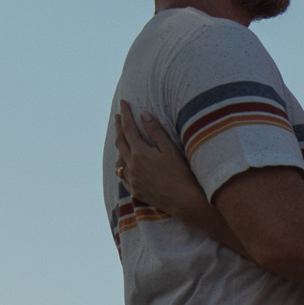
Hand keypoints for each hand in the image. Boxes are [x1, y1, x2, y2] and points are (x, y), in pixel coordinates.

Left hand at [115, 102, 206, 218]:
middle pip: (120, 142)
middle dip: (118, 127)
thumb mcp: (170, 149)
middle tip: (118, 116)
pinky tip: (125, 165)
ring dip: (119, 148)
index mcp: (140, 153)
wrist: (185, 202)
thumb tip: (143, 114)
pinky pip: (123, 177)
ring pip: (119, 161)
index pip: (128, 128)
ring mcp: (133, 181)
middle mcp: (132, 166)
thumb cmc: (181, 173)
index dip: (125, 114)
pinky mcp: (136, 192)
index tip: (122, 102)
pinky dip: (123, 168)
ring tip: (120, 139)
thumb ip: (155, 131)